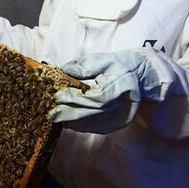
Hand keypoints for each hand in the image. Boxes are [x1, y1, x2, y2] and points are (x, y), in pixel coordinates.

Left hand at [48, 50, 162, 133]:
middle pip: (96, 113)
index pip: (100, 97)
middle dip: (72, 113)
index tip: (58, 95)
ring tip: (57, 117)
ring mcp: (124, 116)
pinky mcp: (119, 124)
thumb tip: (64, 70)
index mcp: (124, 84)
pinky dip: (82, 126)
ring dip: (74, 122)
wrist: (136, 77)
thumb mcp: (103, 59)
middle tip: (52, 113)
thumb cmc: (116, 67)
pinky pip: (98, 128)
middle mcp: (126, 104)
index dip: (77, 99)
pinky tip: (68, 122)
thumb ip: (85, 65)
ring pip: (97, 123)